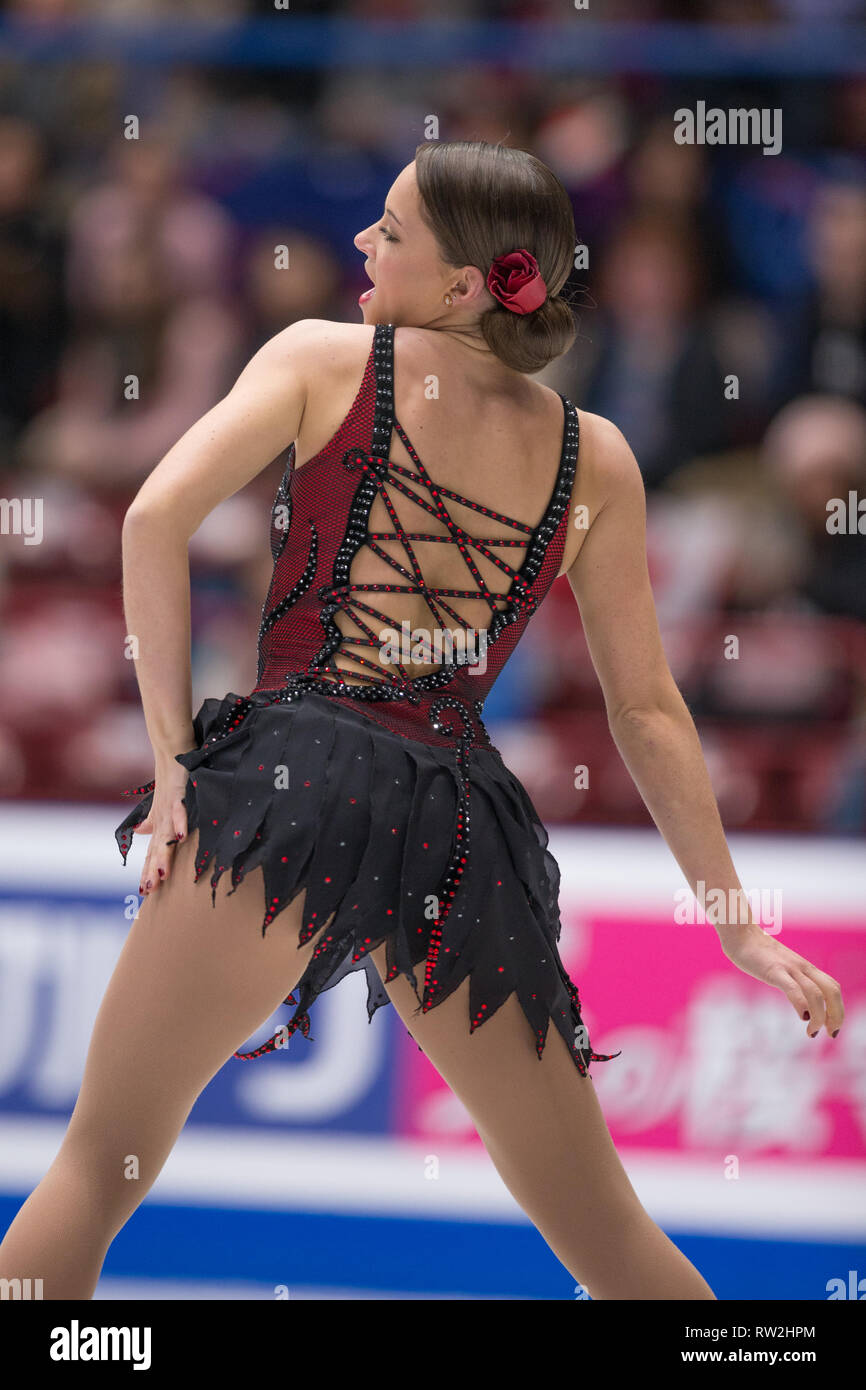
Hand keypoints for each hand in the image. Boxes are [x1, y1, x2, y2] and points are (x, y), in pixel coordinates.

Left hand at [134, 752, 190, 896]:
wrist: (172, 750)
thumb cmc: (170, 779)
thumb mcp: (162, 805)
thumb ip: (153, 821)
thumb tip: (141, 832)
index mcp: (160, 823)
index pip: (153, 851)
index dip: (148, 870)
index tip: (145, 891)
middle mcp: (162, 819)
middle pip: (157, 849)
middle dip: (153, 870)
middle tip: (150, 889)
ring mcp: (170, 808)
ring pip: (165, 835)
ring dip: (163, 854)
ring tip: (161, 873)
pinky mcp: (179, 794)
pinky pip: (180, 810)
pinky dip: (179, 821)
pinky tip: (180, 836)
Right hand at [717, 922, 843, 1038]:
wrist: (739, 932)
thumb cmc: (756, 952)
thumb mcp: (779, 966)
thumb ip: (789, 978)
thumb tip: (795, 995)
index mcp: (805, 967)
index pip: (832, 987)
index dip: (837, 1008)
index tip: (831, 1026)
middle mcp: (802, 967)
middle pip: (831, 990)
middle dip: (836, 1015)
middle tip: (831, 1033)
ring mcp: (789, 968)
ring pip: (816, 993)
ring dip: (819, 1017)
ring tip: (811, 1032)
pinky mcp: (774, 970)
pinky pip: (794, 989)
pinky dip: (802, 1005)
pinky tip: (802, 1016)